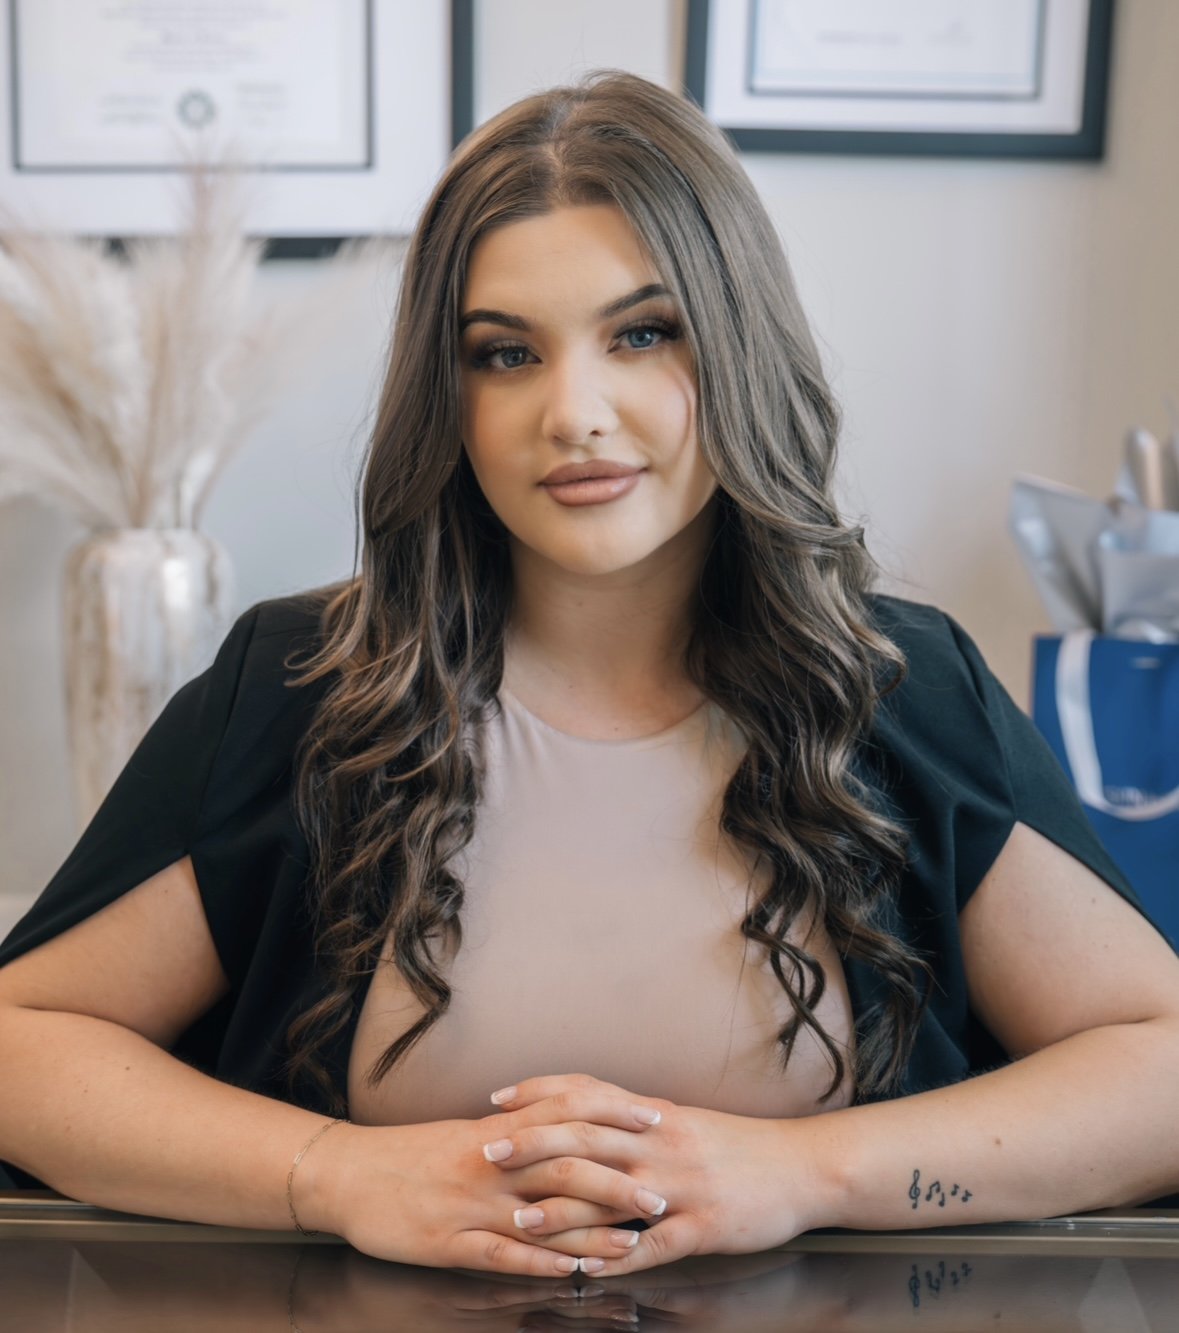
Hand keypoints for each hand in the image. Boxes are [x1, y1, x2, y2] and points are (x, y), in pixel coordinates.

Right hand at [299, 1087, 666, 1275]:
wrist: (349, 1174)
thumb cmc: (414, 1154)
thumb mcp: (468, 1133)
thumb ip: (517, 1132)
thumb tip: (568, 1128)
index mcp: (496, 1130)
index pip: (566, 1113)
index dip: (613, 1115)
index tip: (655, 1118)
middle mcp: (490, 1164)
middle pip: (564, 1167)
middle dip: (616, 1183)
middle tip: (660, 1196)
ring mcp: (470, 1205)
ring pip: (539, 1215)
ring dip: (589, 1231)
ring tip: (631, 1243)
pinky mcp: (448, 1243)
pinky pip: (499, 1255)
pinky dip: (537, 1264)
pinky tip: (569, 1273)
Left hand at [482, 1073, 829, 1274]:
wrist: (803, 1166)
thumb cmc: (740, 1146)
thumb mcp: (685, 1120)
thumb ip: (636, 1119)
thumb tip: (586, 1115)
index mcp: (655, 1114)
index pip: (586, 1092)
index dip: (538, 1093)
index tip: (497, 1101)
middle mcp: (662, 1142)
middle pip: (587, 1135)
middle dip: (533, 1144)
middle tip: (488, 1154)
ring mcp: (682, 1185)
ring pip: (611, 1193)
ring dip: (562, 1209)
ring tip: (521, 1222)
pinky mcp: (704, 1227)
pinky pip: (654, 1245)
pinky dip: (618, 1258)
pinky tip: (589, 1270)